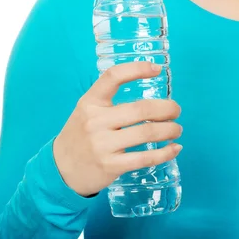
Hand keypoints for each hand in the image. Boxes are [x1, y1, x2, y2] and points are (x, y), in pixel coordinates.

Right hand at [53, 61, 182, 196]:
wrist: (61, 169)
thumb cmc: (81, 135)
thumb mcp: (87, 111)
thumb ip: (110, 102)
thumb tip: (151, 97)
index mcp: (90, 102)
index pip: (113, 77)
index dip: (137, 69)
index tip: (157, 69)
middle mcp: (95, 121)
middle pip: (141, 109)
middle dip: (166, 108)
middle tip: (176, 110)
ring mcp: (102, 145)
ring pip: (146, 133)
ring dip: (169, 130)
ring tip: (176, 129)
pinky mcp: (111, 166)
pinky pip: (145, 158)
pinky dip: (165, 153)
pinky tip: (175, 148)